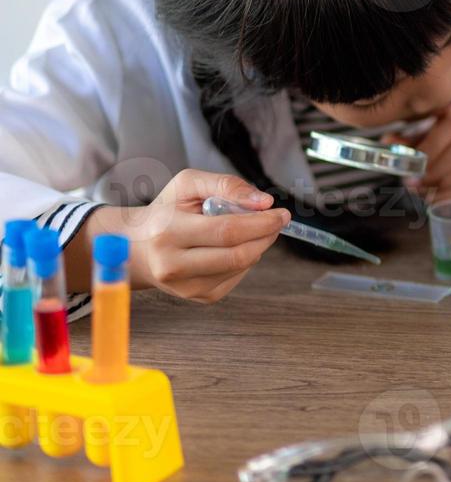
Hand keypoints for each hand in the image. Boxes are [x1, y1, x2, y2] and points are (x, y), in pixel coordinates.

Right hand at [89, 169, 289, 302]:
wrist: (137, 246)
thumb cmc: (166, 210)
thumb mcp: (188, 184)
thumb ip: (226, 185)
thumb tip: (263, 202)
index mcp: (167, 232)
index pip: (226, 231)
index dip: (261, 222)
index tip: (281, 213)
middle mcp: (172, 265)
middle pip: (238, 254)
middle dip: (266, 235)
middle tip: (277, 220)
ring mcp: (184, 287)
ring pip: (241, 266)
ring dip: (257, 245)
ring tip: (249, 229)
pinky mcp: (197, 297)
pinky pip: (236, 277)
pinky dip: (245, 259)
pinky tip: (231, 247)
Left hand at [393, 104, 450, 204]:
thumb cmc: (440, 142)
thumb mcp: (422, 137)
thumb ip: (406, 141)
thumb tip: (388, 143)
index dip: (434, 144)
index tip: (414, 163)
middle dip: (438, 167)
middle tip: (416, 182)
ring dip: (444, 183)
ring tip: (422, 190)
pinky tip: (434, 197)